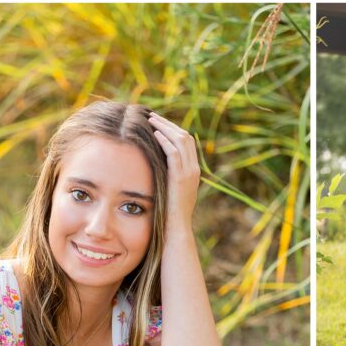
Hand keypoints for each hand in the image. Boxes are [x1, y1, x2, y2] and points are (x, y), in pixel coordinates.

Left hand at [148, 111, 199, 228]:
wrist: (176, 229)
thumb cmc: (169, 213)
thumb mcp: (171, 191)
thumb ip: (168, 177)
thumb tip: (155, 166)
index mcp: (194, 171)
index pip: (187, 142)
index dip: (172, 129)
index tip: (158, 123)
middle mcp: (194, 169)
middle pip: (185, 137)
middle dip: (168, 124)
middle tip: (152, 116)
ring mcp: (189, 173)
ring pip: (181, 141)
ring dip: (165, 127)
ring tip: (150, 120)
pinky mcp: (180, 178)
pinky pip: (174, 153)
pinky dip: (164, 141)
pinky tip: (153, 134)